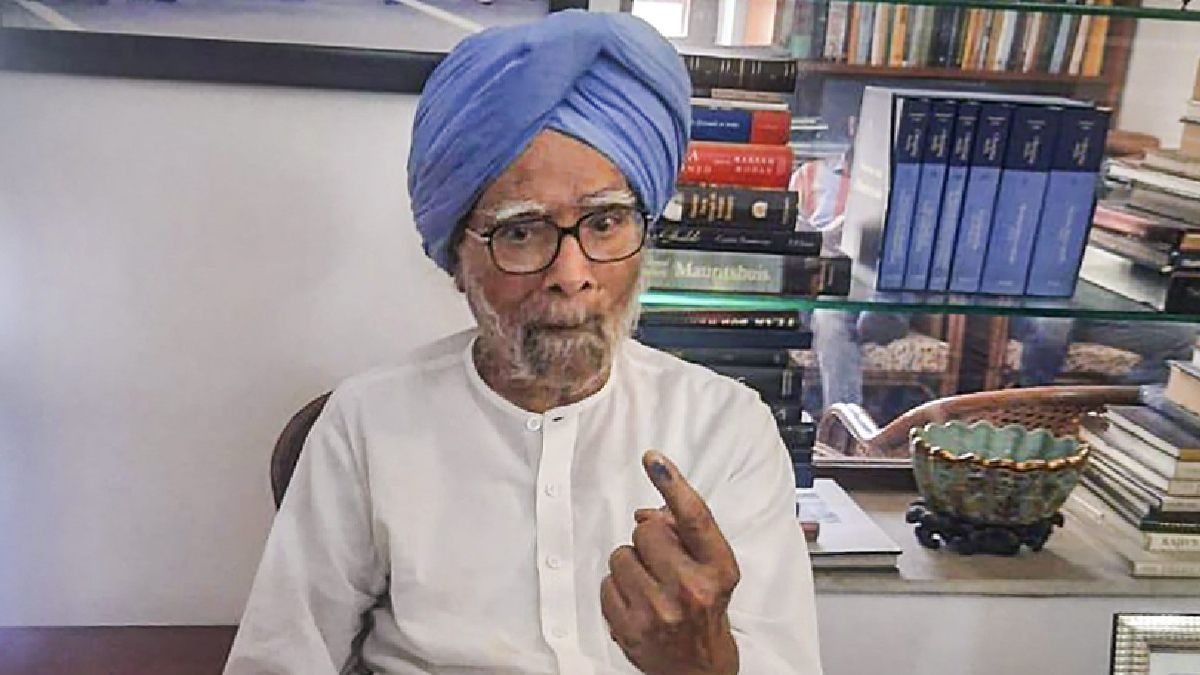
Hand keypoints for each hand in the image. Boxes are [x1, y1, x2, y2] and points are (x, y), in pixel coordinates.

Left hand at [600, 451, 739, 674]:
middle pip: (646, 530)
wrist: (698, 669)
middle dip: (649, 540)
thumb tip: (643, 513)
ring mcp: (658, 611)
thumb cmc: (705, 609)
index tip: (653, 459)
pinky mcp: (630, 628)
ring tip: (649, 585)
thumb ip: (684, 533)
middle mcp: (691, 589)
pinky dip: (616, 589)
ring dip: (631, 564)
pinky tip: (636, 602)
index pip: (694, 517)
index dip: (672, 484)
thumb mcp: (712, 569)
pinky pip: (606, 583)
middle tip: (662, 562)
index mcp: (718, 569)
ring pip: (621, 555)